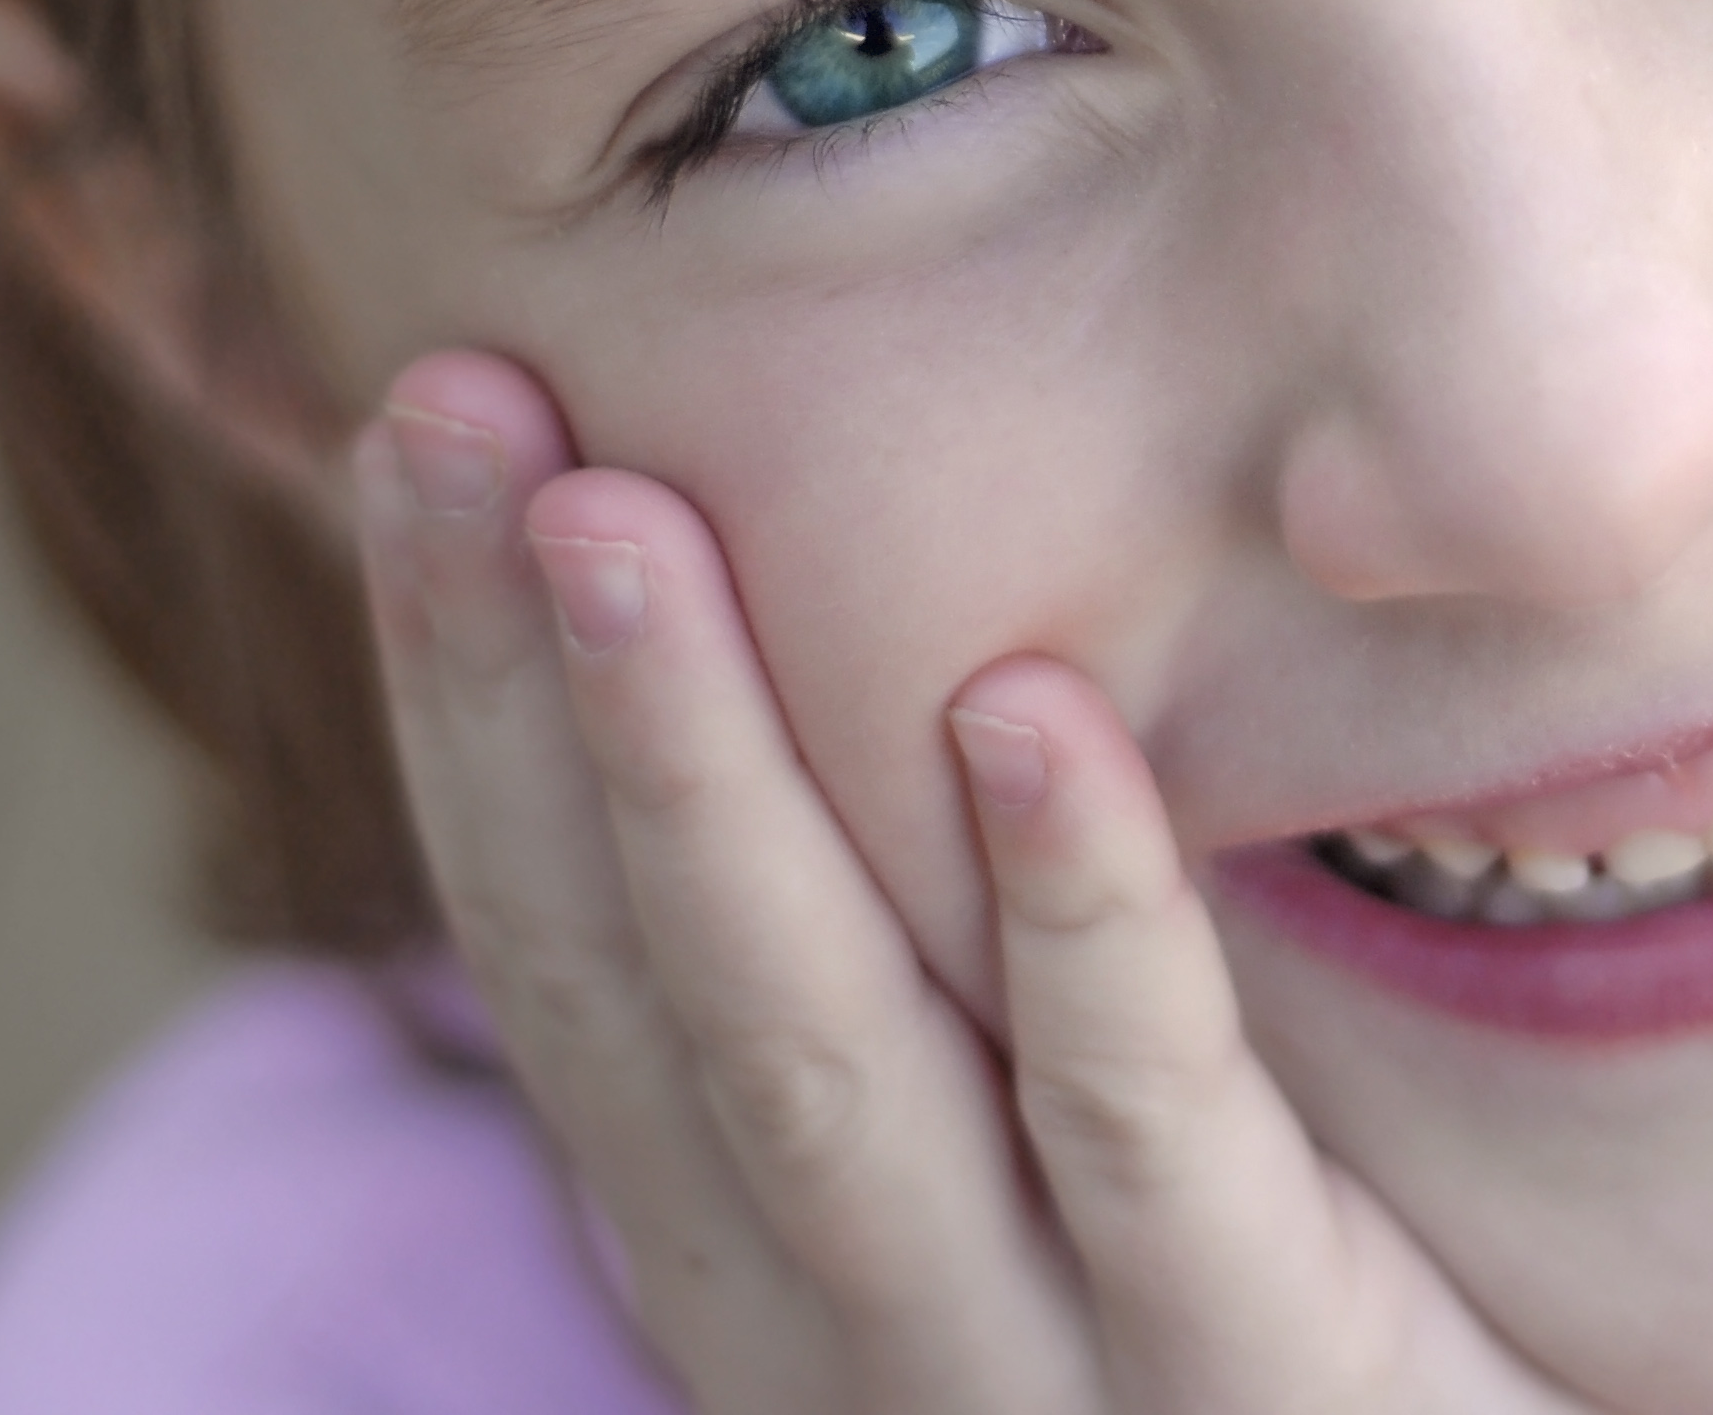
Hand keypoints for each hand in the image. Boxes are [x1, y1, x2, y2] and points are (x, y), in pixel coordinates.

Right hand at [351, 366, 1598, 1414]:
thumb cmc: (1292, 1312)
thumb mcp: (1063, 1134)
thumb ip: (962, 951)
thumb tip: (906, 602)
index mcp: (764, 1250)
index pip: (562, 947)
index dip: (465, 689)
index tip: (420, 415)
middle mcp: (838, 1330)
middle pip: (630, 985)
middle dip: (519, 688)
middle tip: (449, 396)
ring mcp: (1032, 1380)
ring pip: (822, 1057)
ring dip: (703, 778)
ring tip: (624, 512)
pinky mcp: (1265, 1382)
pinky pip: (1145, 1126)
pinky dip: (1074, 913)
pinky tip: (1027, 707)